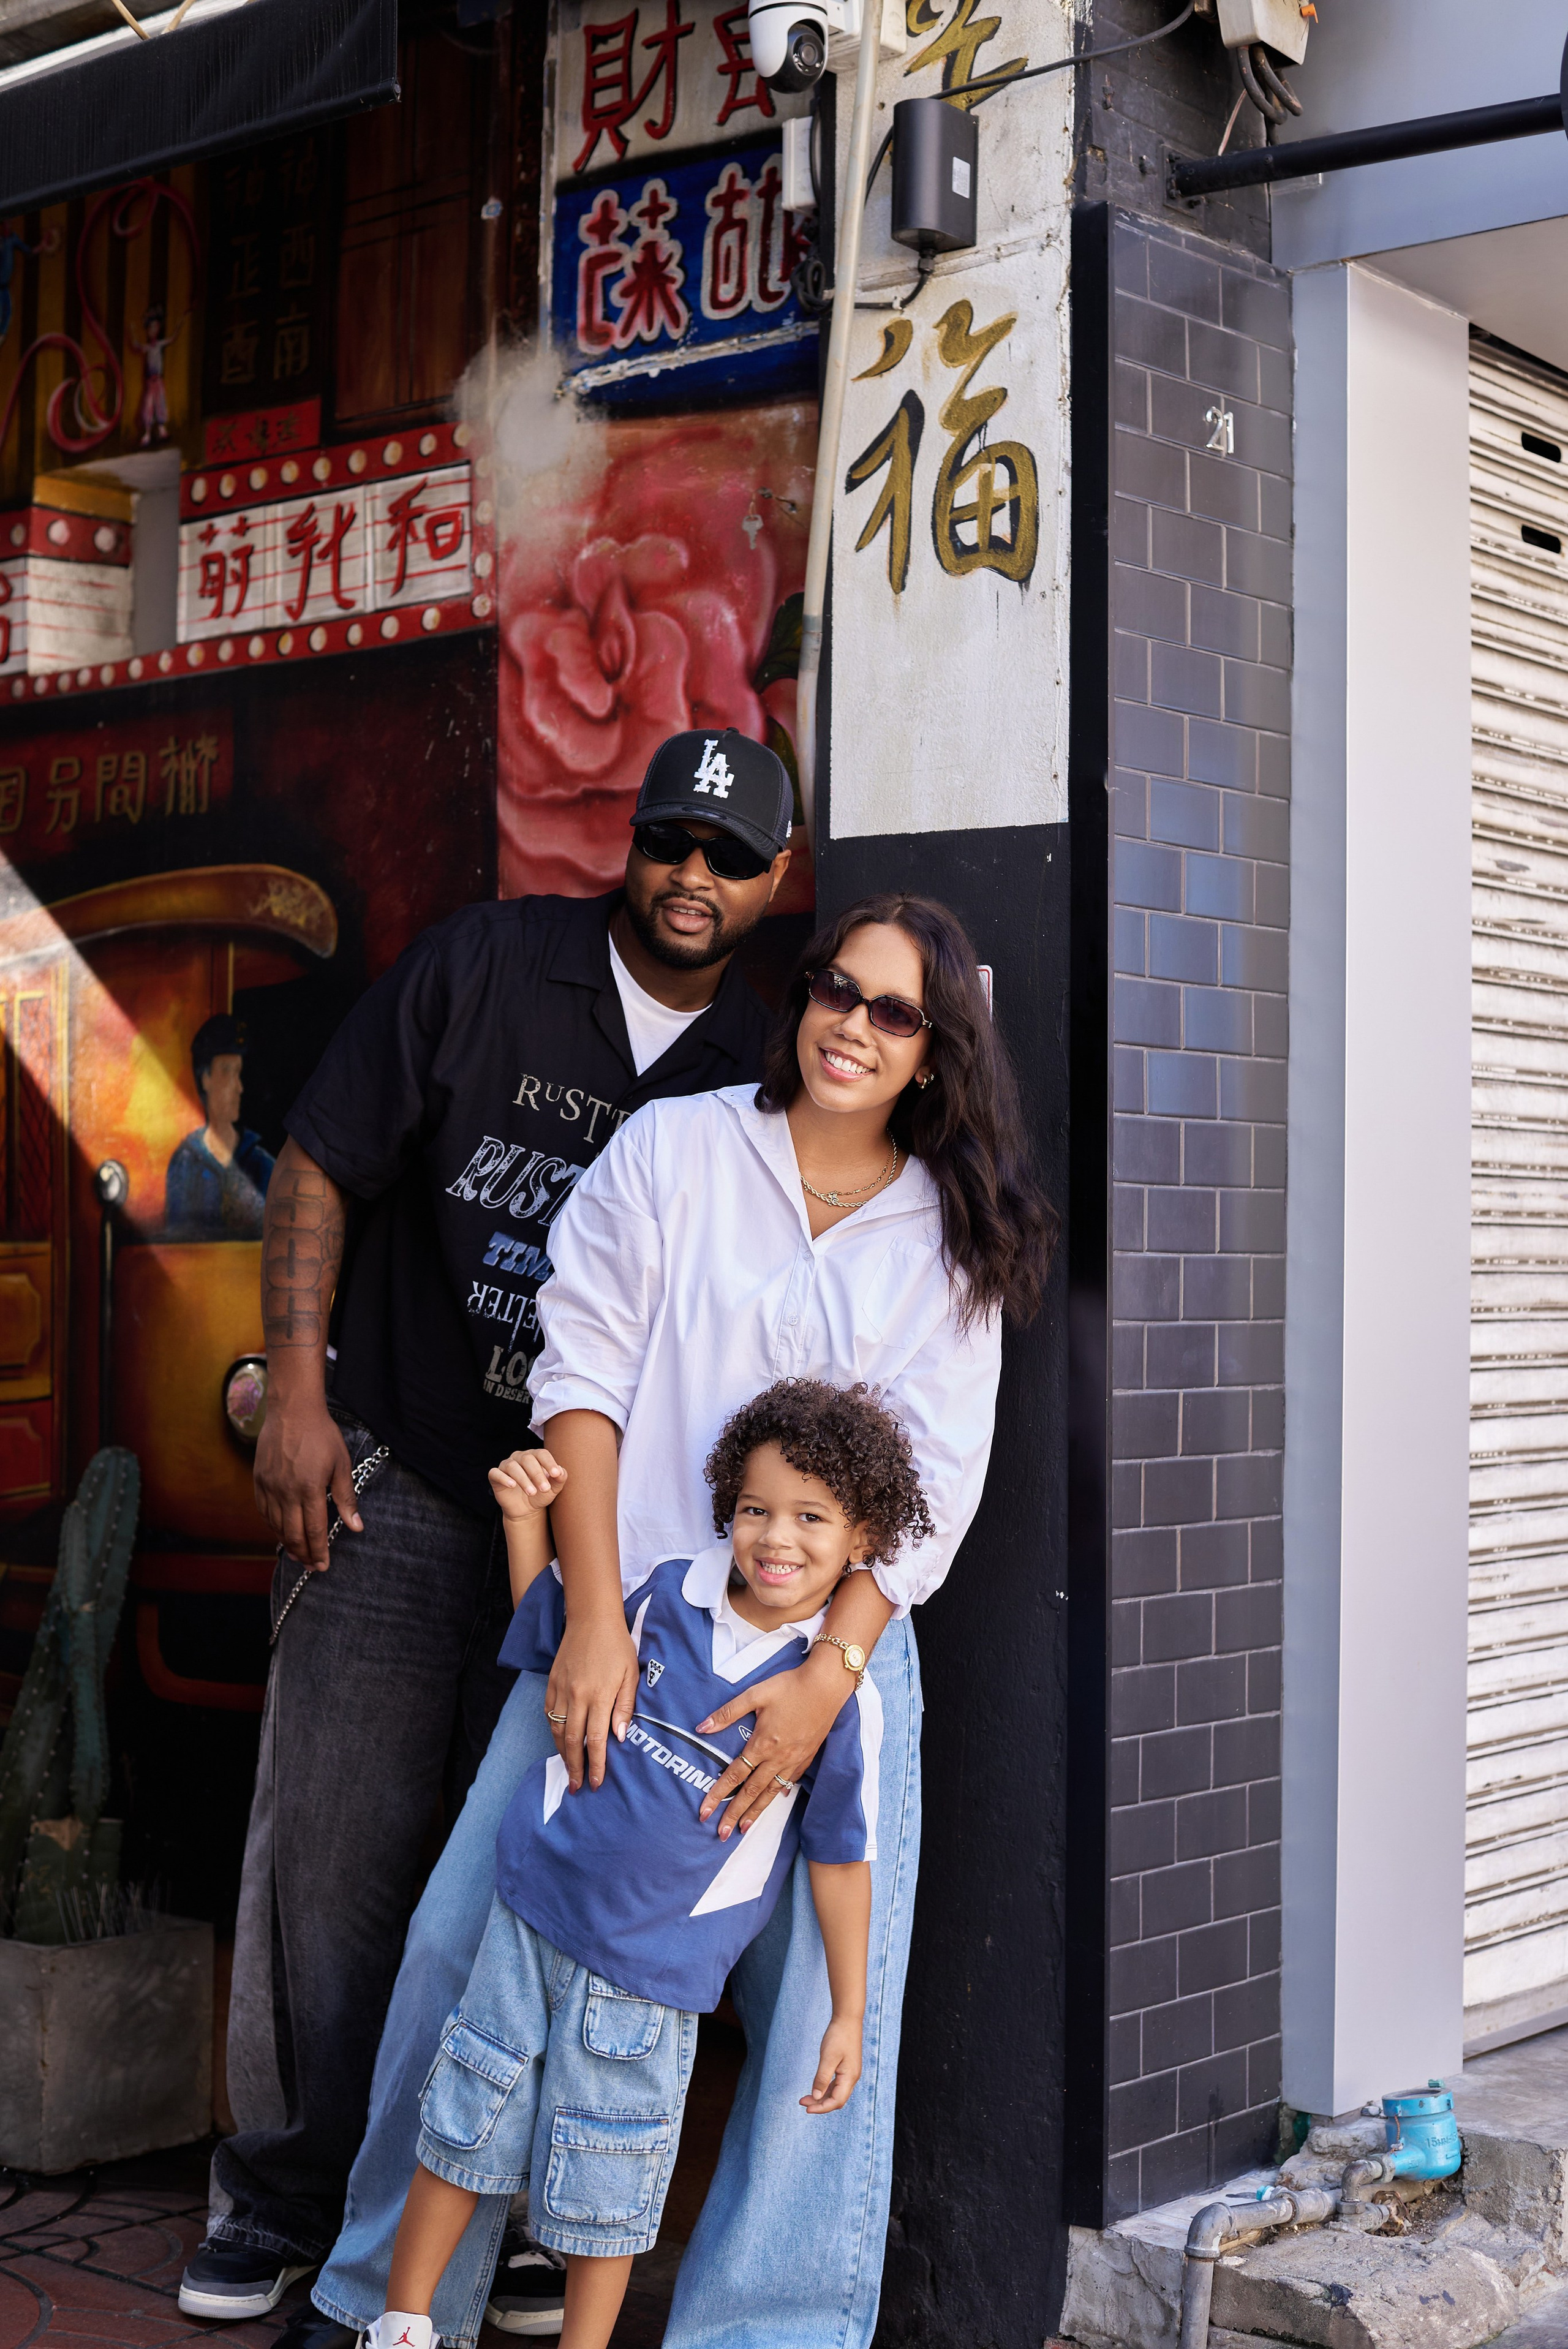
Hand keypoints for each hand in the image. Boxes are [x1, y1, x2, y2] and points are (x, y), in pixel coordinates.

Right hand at [254, 1392, 358, 1568]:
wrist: (292, 1410)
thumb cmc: (321, 1435)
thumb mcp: (341, 1465)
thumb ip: (346, 1498)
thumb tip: (355, 1527)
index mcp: (309, 1489)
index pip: (315, 1531)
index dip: (320, 1552)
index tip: (324, 1566)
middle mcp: (286, 1492)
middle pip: (293, 1534)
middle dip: (304, 1554)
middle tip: (313, 1566)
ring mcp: (269, 1487)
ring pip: (276, 1526)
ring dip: (288, 1544)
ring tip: (299, 1554)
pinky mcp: (258, 1480)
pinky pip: (263, 1512)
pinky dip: (272, 1527)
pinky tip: (281, 1532)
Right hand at [488, 1449, 566, 1519]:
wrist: (526, 1510)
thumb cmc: (540, 1494)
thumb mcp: (553, 1489)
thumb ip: (559, 1479)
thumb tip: (561, 1471)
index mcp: (534, 1456)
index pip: (542, 1454)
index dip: (549, 1463)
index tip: (556, 1474)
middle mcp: (519, 1457)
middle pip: (528, 1459)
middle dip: (537, 1474)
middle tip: (544, 1489)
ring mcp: (506, 1466)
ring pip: (512, 1466)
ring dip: (523, 1479)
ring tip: (531, 1492)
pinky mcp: (495, 1476)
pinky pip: (495, 1473)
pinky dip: (503, 1478)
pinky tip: (512, 1485)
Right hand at [546, 1611, 638, 1791]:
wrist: (592, 1618)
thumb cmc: (617, 1646)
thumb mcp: (631, 1675)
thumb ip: (625, 1707)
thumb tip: (620, 1737)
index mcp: (599, 1695)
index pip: (596, 1740)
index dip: (595, 1765)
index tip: (595, 1783)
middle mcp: (577, 1696)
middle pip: (572, 1741)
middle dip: (574, 1767)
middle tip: (577, 1787)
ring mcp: (561, 1689)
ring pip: (556, 1730)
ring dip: (561, 1753)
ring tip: (568, 1769)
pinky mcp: (552, 1682)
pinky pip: (549, 1713)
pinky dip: (552, 1731)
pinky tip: (559, 1740)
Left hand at [696, 1647, 847, 1838]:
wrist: (826, 1685)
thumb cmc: (790, 1686)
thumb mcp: (756, 1694)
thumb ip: (727, 1712)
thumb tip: (701, 1728)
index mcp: (763, 1743)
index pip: (734, 1776)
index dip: (717, 1795)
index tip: (704, 1813)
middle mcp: (778, 1758)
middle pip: (751, 1792)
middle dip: (734, 1814)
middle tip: (720, 1834)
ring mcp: (794, 1760)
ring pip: (771, 1792)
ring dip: (755, 1812)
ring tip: (743, 1829)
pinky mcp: (807, 1757)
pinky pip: (789, 1781)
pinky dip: (779, 1794)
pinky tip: (773, 1800)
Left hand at [801, 2016, 861, 2112]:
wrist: (847, 2019)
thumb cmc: (838, 2036)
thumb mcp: (828, 2057)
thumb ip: (822, 2078)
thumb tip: (816, 2096)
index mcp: (849, 2077)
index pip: (836, 2101)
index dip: (821, 2107)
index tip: (806, 2108)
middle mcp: (852, 2078)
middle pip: (836, 2100)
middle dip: (820, 2104)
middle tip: (802, 2102)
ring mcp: (850, 2073)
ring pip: (836, 2093)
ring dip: (822, 2097)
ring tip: (805, 2098)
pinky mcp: (846, 2067)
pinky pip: (836, 2084)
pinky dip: (826, 2089)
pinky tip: (816, 2088)